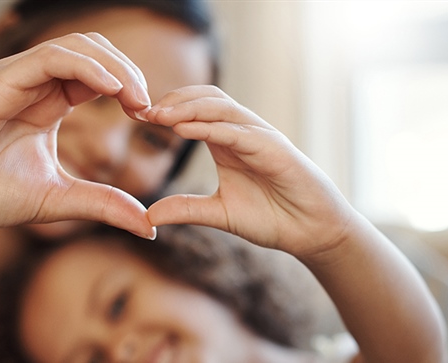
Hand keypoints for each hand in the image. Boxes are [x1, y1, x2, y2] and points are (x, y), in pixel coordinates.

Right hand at [0, 33, 155, 238]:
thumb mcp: (57, 199)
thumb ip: (102, 204)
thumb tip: (149, 226)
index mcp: (47, 103)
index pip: (98, 75)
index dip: (129, 88)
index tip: (150, 118)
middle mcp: (33, 83)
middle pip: (93, 53)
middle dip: (129, 72)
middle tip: (149, 106)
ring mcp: (15, 77)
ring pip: (76, 47)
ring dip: (114, 66)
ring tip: (137, 97)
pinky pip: (50, 59)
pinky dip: (85, 67)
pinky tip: (111, 89)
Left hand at [145, 86, 356, 256]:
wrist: (311, 233)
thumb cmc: (271, 218)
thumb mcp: (218, 214)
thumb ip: (186, 209)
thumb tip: (148, 216)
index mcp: (226, 142)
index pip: (194, 110)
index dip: (166, 109)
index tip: (135, 116)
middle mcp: (242, 133)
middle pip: (205, 98)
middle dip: (173, 100)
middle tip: (142, 111)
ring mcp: (260, 137)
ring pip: (221, 108)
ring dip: (187, 108)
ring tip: (158, 115)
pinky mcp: (274, 149)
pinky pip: (238, 132)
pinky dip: (210, 127)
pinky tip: (184, 129)